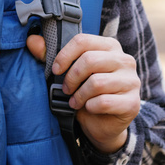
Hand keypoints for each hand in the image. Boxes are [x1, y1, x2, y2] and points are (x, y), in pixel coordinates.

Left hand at [26, 32, 139, 153]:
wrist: (102, 124)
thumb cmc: (85, 93)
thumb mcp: (67, 73)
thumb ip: (50, 55)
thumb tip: (31, 40)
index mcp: (109, 46)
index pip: (83, 40)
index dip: (64, 55)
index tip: (55, 69)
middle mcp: (124, 60)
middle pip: (90, 60)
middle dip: (71, 78)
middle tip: (66, 89)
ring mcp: (132, 81)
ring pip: (97, 82)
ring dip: (80, 95)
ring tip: (75, 101)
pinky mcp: (132, 103)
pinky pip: (104, 102)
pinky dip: (90, 107)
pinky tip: (89, 108)